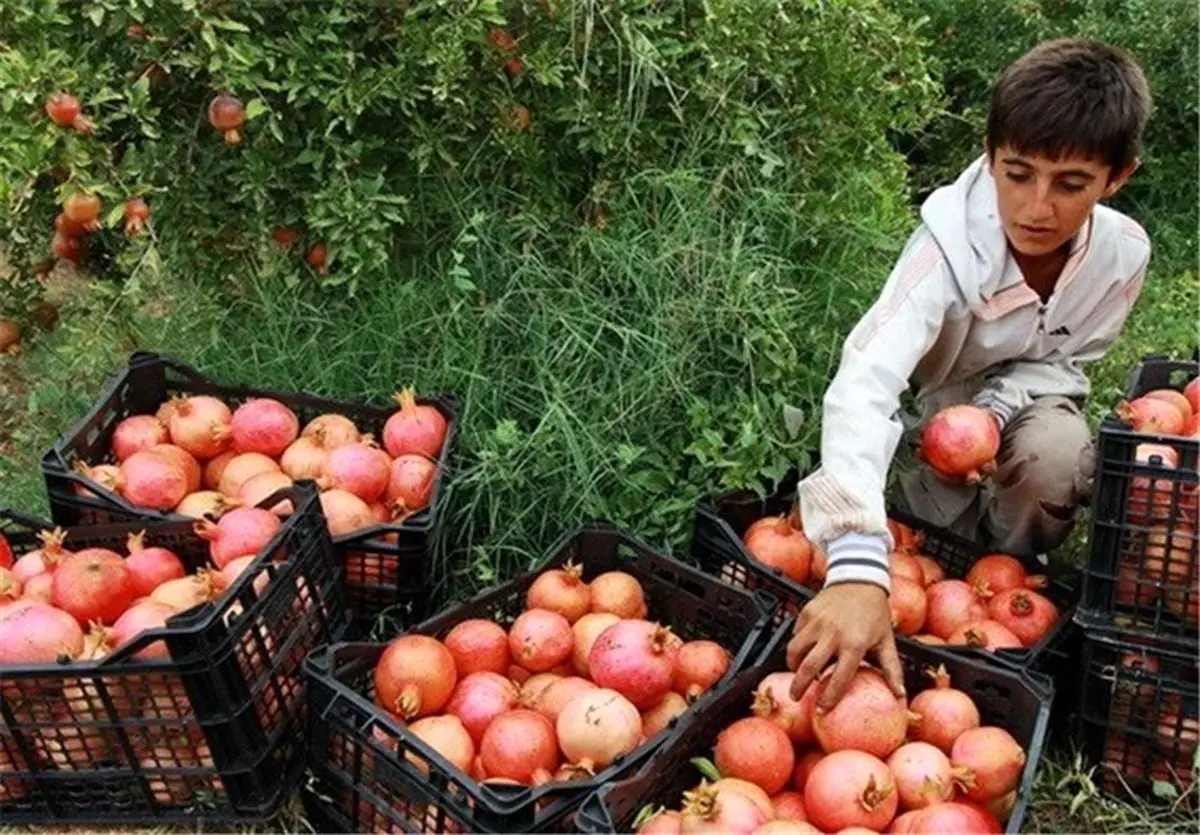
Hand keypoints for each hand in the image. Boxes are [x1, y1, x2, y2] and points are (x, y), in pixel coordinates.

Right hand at [786, 582, 905, 710]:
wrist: (859, 577)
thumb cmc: (875, 611)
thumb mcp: (887, 639)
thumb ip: (892, 669)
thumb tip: (900, 696)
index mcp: (854, 644)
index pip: (839, 678)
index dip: (829, 698)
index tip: (821, 711)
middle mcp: (833, 634)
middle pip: (809, 666)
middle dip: (799, 686)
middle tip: (796, 697)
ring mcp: (817, 622)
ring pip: (795, 649)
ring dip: (793, 665)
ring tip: (796, 674)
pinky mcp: (807, 612)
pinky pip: (796, 634)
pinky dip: (797, 645)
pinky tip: (802, 651)